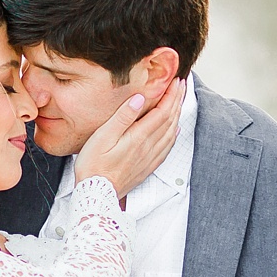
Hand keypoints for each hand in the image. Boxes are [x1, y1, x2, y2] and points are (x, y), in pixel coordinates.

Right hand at [73, 77, 187, 198]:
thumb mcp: (103, 137)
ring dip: (177, 115)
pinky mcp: (147, 167)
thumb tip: (140, 98)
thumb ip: (123, 117)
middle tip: (182, 86)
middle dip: (177, 101)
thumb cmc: (94, 166)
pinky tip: (174, 132)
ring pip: (170, 133)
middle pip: (170, 120)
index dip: (171, 95)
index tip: (176, 81)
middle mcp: (148, 147)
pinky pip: (167, 148)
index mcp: (139, 137)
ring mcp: (149, 158)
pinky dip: (173, 136)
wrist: (97, 195)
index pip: (162, 111)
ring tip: (180, 102)